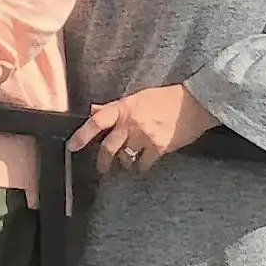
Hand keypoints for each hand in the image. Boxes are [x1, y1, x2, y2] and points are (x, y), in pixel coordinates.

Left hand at [69, 85, 214, 175]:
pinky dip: (141, 166)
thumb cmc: (166, 98)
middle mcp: (131, 122)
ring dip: (124, 162)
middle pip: (108, 147)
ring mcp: (145, 136)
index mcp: (124, 107)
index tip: (72, 147)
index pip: (97, 122)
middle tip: (101, 168)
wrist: (193, 105)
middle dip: (102, 161)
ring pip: (125, 157)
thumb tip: (94, 110)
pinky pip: (143, 163)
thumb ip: (115, 107)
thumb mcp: (138, 97)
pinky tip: (144, 163)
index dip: (82, 135)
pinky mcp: (159, 148)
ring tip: (129, 161)